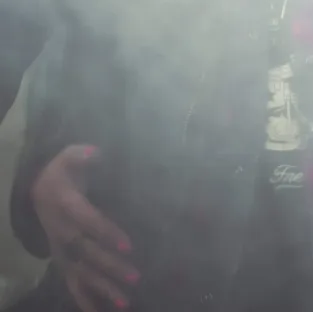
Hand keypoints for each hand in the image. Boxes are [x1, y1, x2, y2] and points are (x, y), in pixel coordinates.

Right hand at [31, 145, 138, 311]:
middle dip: (110, 266)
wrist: (39, 190)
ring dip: (101, 288)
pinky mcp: (61, 260)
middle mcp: (61, 231)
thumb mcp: (70, 156)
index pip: (87, 221)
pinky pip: (71, 284)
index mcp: (65, 204)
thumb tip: (96, 153)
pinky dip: (84, 301)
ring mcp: (60, 249)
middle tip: (135, 276)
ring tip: (124, 301)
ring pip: (79, 273)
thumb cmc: (64, 172)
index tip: (128, 245)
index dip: (106, 232)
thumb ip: (81, 155)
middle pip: (86, 252)